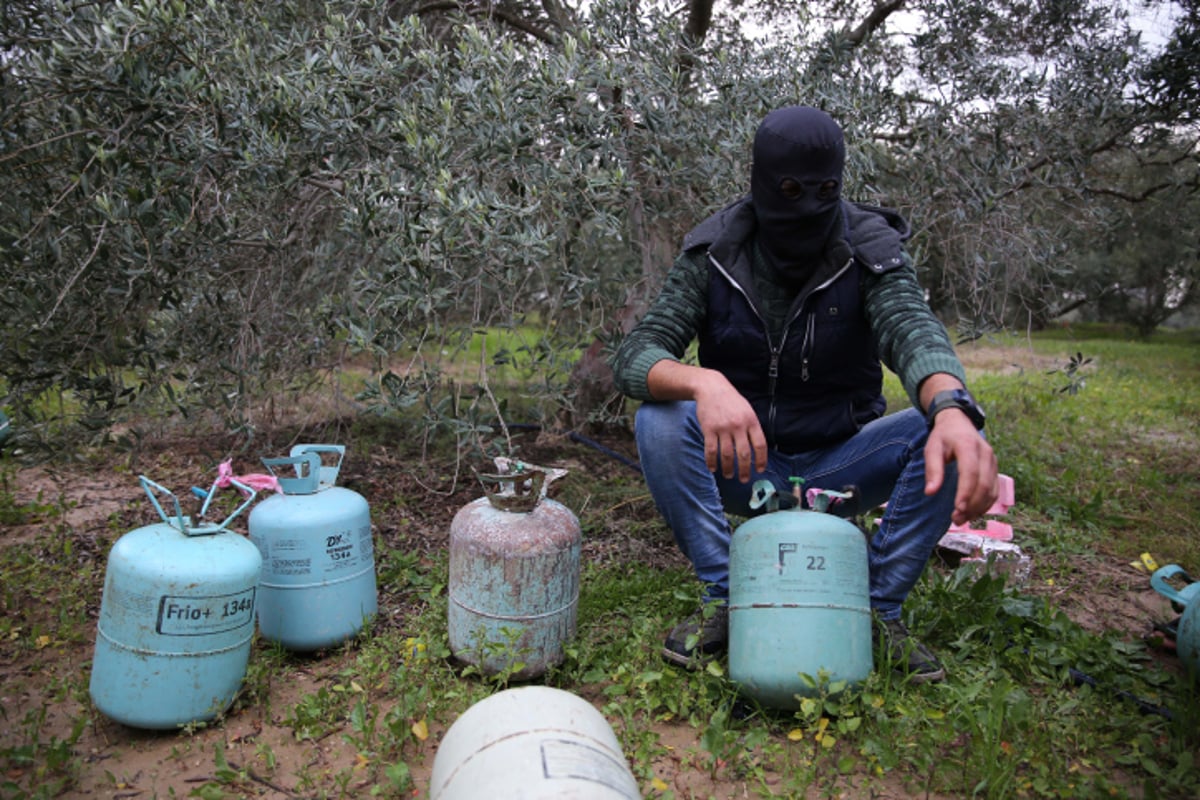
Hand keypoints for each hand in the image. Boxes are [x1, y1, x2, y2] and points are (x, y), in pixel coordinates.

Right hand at [693, 372, 768, 482]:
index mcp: (751, 421)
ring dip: (728, 468)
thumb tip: (757, 449)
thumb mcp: (747, 410)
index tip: (759, 470)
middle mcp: (738, 426)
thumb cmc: (731, 401)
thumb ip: (752, 427)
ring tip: (728, 475)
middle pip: (744, 454)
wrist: (711, 388)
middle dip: (744, 470)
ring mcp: (723, 428)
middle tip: (744, 479)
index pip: (760, 445)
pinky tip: (713, 468)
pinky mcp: (709, 429)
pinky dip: (712, 462)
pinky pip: (711, 450)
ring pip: (727, 455)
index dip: (761, 460)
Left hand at [923, 409, 998, 525]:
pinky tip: (972, 512)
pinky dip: (985, 504)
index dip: (966, 493)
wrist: (959, 422)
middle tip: (956, 519)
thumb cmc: (943, 437)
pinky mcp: (995, 469)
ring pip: (992, 490)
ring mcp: (993, 461)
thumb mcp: (932, 448)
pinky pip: (994, 490)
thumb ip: (932, 470)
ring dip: (979, 508)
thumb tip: (930, 492)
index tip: (958, 509)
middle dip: (972, 505)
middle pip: (984, 484)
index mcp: (968, 446)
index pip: (971, 472)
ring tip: (962, 519)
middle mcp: (985, 453)